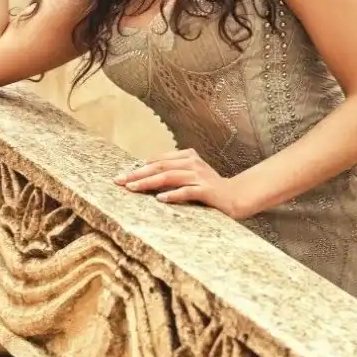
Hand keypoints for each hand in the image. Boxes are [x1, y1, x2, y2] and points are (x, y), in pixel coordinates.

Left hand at [113, 148, 255, 219]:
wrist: (237, 196)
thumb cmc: (209, 188)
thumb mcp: (190, 175)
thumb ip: (172, 172)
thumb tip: (145, 175)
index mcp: (187, 156)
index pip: (158, 160)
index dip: (138, 167)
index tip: (122, 176)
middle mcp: (192, 163)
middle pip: (159, 166)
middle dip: (137, 173)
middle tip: (120, 180)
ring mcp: (200, 176)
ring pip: (169, 176)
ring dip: (149, 183)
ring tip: (133, 188)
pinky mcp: (207, 190)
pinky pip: (187, 192)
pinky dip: (172, 195)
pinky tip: (160, 199)